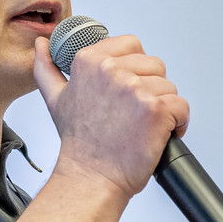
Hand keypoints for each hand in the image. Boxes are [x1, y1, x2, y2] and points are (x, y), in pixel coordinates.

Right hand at [32, 33, 189, 198]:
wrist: (91, 177)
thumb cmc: (79, 143)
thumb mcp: (55, 99)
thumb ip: (46, 67)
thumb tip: (41, 44)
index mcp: (90, 61)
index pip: (132, 44)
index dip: (135, 69)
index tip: (127, 92)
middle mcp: (112, 71)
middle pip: (154, 65)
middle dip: (150, 89)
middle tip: (133, 114)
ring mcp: (135, 89)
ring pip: (169, 86)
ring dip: (163, 107)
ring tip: (143, 126)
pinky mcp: (155, 109)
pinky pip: (181, 106)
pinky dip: (178, 123)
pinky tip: (159, 134)